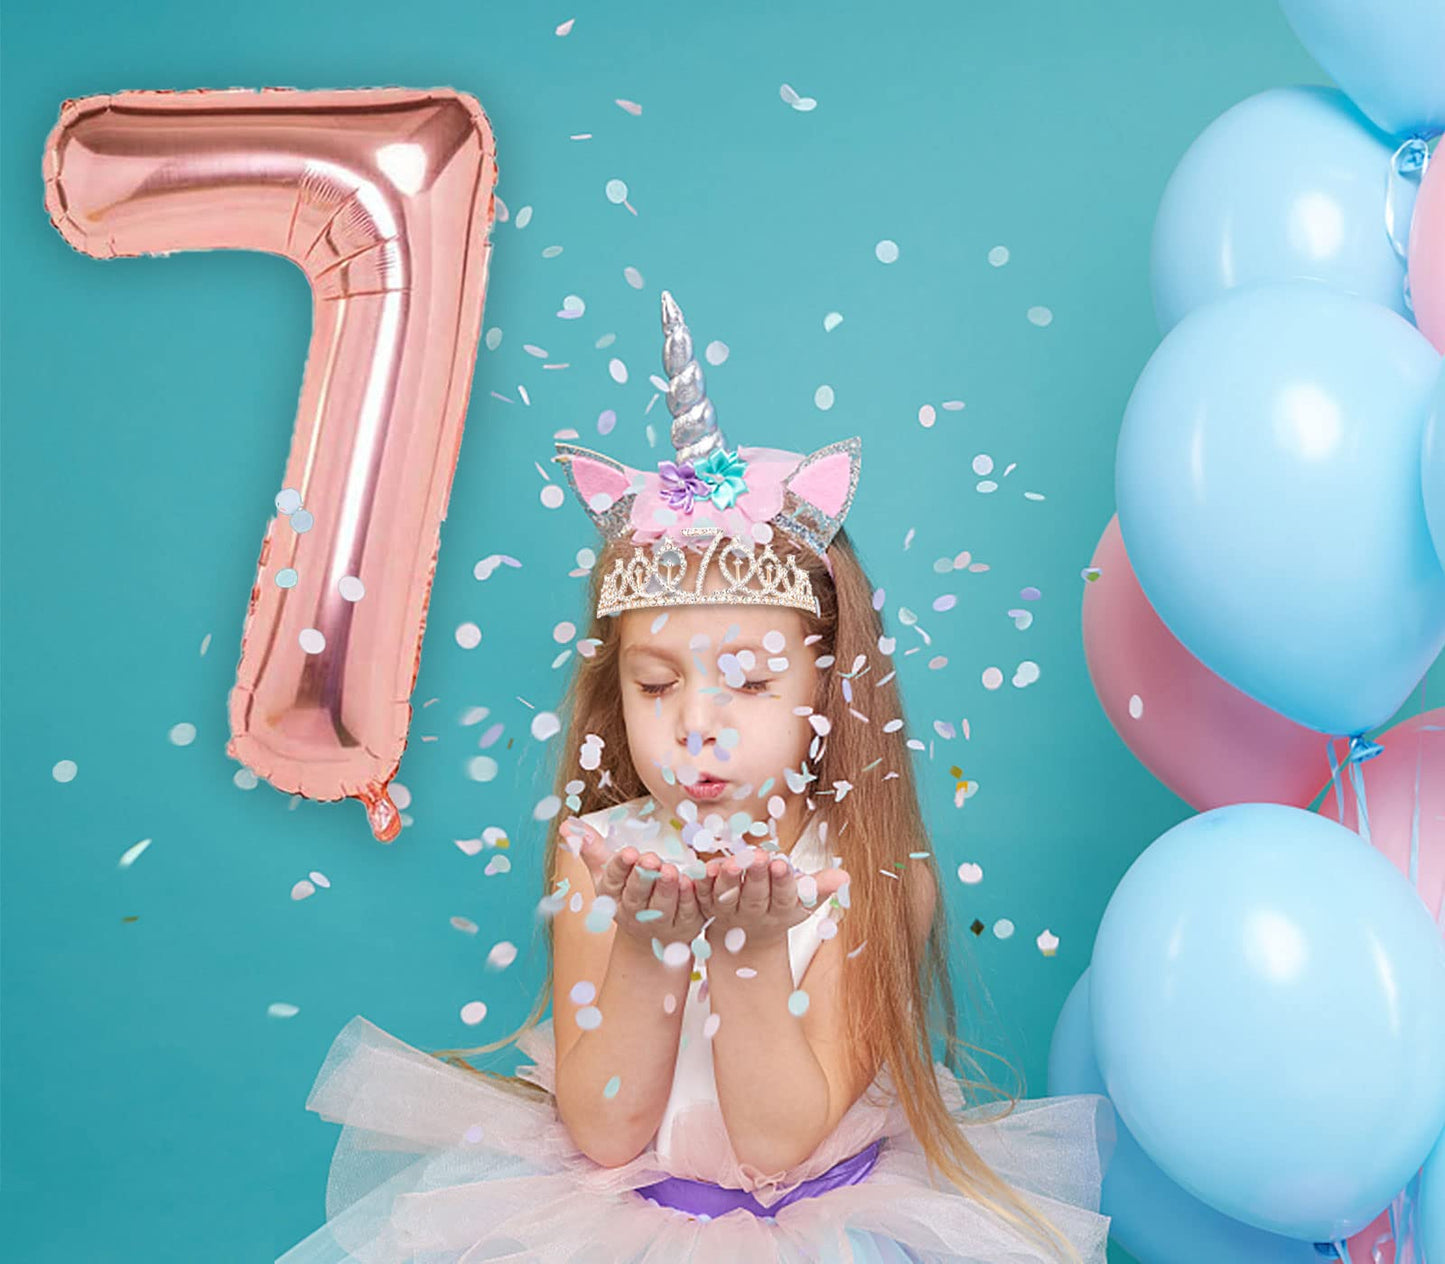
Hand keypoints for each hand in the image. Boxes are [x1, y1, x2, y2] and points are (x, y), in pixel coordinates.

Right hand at [562, 818, 712, 949]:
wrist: (653, 939)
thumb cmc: (629, 894)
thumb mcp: (607, 872)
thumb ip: (591, 848)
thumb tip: (566, 825)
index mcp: (613, 895)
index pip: (614, 880)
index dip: (620, 867)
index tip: (628, 852)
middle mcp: (634, 912)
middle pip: (637, 894)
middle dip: (642, 877)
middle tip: (649, 858)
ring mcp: (660, 921)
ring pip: (663, 905)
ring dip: (666, 888)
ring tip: (670, 870)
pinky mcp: (686, 925)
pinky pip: (688, 911)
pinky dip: (689, 898)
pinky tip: (690, 883)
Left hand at [698, 848, 850, 951]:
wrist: (747, 935)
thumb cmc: (780, 904)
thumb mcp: (803, 899)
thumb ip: (820, 886)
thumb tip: (845, 876)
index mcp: (781, 910)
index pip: (784, 897)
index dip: (782, 882)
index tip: (782, 865)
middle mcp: (754, 913)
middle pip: (756, 896)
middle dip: (758, 877)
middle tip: (759, 857)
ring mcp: (729, 911)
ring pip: (728, 897)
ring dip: (729, 880)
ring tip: (732, 862)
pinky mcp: (707, 907)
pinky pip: (703, 896)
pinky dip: (702, 884)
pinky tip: (704, 868)